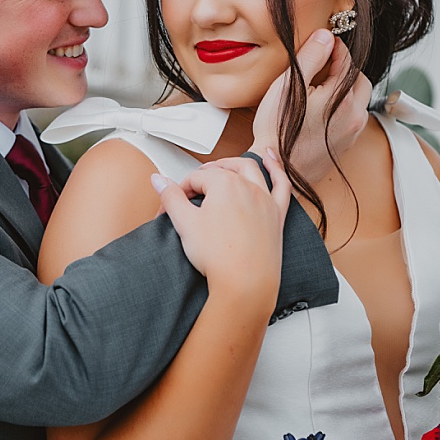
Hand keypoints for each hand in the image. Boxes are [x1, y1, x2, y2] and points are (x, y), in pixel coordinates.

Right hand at [154, 155, 289, 297]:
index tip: (172, 206)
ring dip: (235, 164)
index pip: (196, 178)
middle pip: (222, 170)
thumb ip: (171, 197)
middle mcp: (248, 186)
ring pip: (251, 170)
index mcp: (225, 184)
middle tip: (191, 188)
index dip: (179, 191)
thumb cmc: (219, 256)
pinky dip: (276, 168)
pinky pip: (281, 184)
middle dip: (204, 175)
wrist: (246, 282)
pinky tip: (270, 157)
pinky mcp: (277, 213)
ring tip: (222, 166)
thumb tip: (158, 179)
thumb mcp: (185, 223)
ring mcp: (265, 199)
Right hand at [252, 29, 373, 189]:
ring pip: (358, 100)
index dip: (334, 47)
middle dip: (345, 68)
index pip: (348, 61)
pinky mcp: (346, 145)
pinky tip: (321, 109)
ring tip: (320, 86)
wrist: (278, 170)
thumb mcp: (289, 86)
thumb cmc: (279, 130)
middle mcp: (355, 115)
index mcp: (344, 97)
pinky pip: (352, 118)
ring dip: (345, 89)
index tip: (324, 41)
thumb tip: (326, 36)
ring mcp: (353, 132)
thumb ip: (311, 57)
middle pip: (360, 80)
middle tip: (324, 63)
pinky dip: (342, 107)